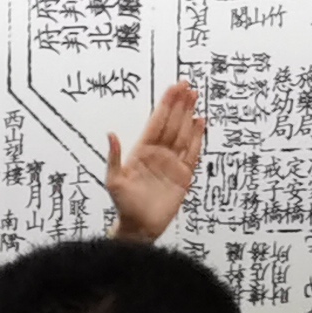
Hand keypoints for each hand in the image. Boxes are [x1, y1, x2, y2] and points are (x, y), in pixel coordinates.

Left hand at [104, 80, 207, 241]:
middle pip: (172, 124)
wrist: (139, 227)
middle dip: (180, 104)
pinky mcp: (184, 175)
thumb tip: (110, 134)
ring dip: (189, 116)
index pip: (157, 122)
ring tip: (195, 97)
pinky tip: (200, 122)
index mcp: (141, 151)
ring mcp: (172, 163)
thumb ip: (114, 157)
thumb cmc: (124, 205)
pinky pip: (192, 152)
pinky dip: (197, 137)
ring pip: (183, 134)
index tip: (174, 88)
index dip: (166, 105)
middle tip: (188, 85)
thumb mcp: (114, 181)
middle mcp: (158, 153)